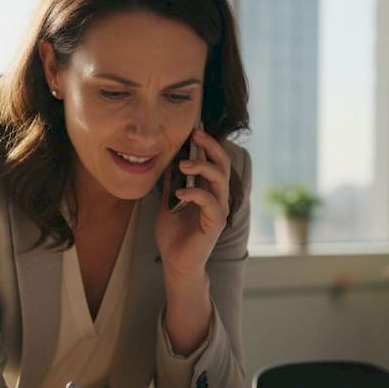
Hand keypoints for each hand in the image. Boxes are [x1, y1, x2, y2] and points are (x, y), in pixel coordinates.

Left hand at [155, 126, 230, 279]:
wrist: (175, 262)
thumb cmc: (173, 234)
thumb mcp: (167, 202)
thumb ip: (170, 182)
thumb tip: (166, 159)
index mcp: (207, 189)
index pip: (212, 161)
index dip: (206, 143)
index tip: (196, 125)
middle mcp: (217, 196)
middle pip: (222, 164)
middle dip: (210, 146)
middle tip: (196, 134)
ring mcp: (218, 209)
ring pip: (220, 179)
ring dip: (203, 167)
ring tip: (184, 163)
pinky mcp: (215, 223)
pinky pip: (210, 202)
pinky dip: (195, 193)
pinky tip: (180, 193)